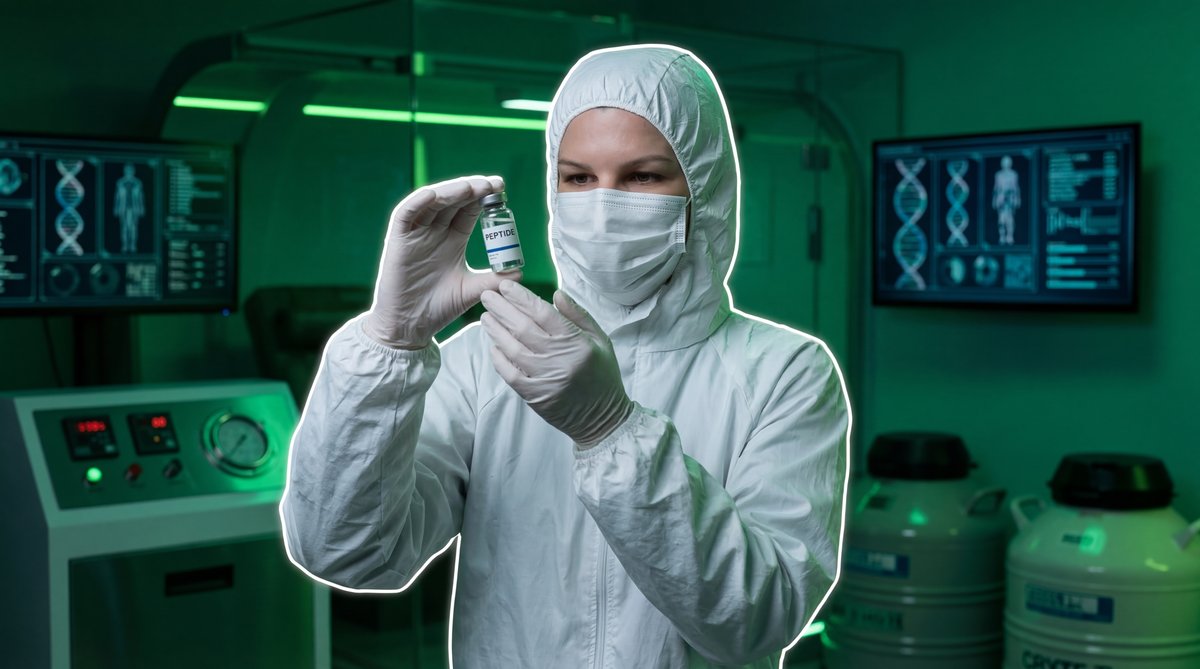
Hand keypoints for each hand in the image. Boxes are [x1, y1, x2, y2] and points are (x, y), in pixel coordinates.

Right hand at [363, 176, 519, 348]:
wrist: (410, 327)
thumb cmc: (438, 308)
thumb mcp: (472, 291)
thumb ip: (494, 280)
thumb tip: (520, 272)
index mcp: (452, 240)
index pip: (469, 210)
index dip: (484, 198)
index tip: (502, 189)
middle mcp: (434, 232)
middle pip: (453, 201)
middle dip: (472, 190)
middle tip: (492, 184)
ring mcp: (416, 235)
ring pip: (431, 203)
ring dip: (450, 192)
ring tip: (470, 187)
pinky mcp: (397, 241)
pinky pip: (405, 215)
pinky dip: (418, 203)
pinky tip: (434, 195)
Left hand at [480, 281, 632, 446]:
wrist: (602, 418)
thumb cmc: (602, 375)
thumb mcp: (601, 340)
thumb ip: (578, 315)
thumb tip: (556, 293)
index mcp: (577, 342)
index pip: (543, 313)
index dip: (522, 297)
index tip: (506, 286)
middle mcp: (559, 359)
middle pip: (523, 328)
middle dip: (502, 309)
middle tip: (487, 296)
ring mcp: (545, 378)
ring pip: (513, 348)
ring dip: (496, 331)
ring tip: (485, 317)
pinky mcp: (535, 396)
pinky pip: (510, 373)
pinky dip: (499, 358)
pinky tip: (493, 345)